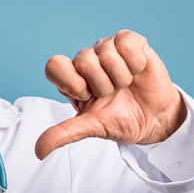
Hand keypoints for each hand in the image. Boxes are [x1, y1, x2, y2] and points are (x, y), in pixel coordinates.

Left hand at [35, 30, 186, 159]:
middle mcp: (85, 59)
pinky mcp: (128, 41)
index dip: (73, 83)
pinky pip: (126, 43)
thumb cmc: (120, 119)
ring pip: (106, 54)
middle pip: (83, 62)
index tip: (87, 96)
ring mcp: (106, 47)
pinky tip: (137, 71)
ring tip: (125, 85)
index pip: (54, 65)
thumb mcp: (90, 127)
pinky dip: (136, 63)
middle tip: (112, 94)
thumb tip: (39, 151)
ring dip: (121, 77)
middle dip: (103, 86)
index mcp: (70, 77)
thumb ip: (63, 134)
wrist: (154, 118)